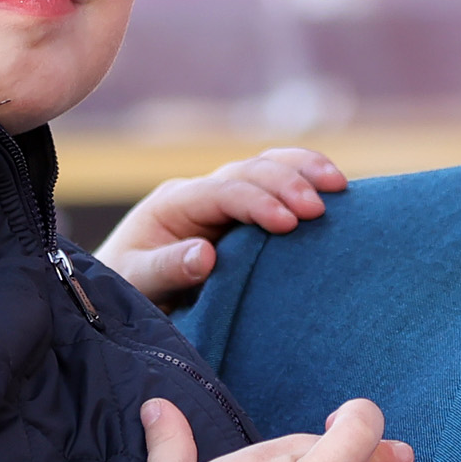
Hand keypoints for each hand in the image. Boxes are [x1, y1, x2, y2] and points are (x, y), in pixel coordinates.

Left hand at [92, 148, 347, 309]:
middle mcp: (200, 193)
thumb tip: (204, 255)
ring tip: (340, 186)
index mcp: (174, 204)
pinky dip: (304, 180)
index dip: (258, 202)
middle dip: (288, 183)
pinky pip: (275, 186)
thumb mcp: (136, 284)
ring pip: (267, 166)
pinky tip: (335, 191)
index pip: (223, 192)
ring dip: (304, 171)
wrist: (120, 295)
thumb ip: (166, 269)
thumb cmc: (126, 291)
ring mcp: (221, 198)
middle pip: (250, 170)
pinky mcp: (240, 212)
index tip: (289, 223)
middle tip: (320, 209)